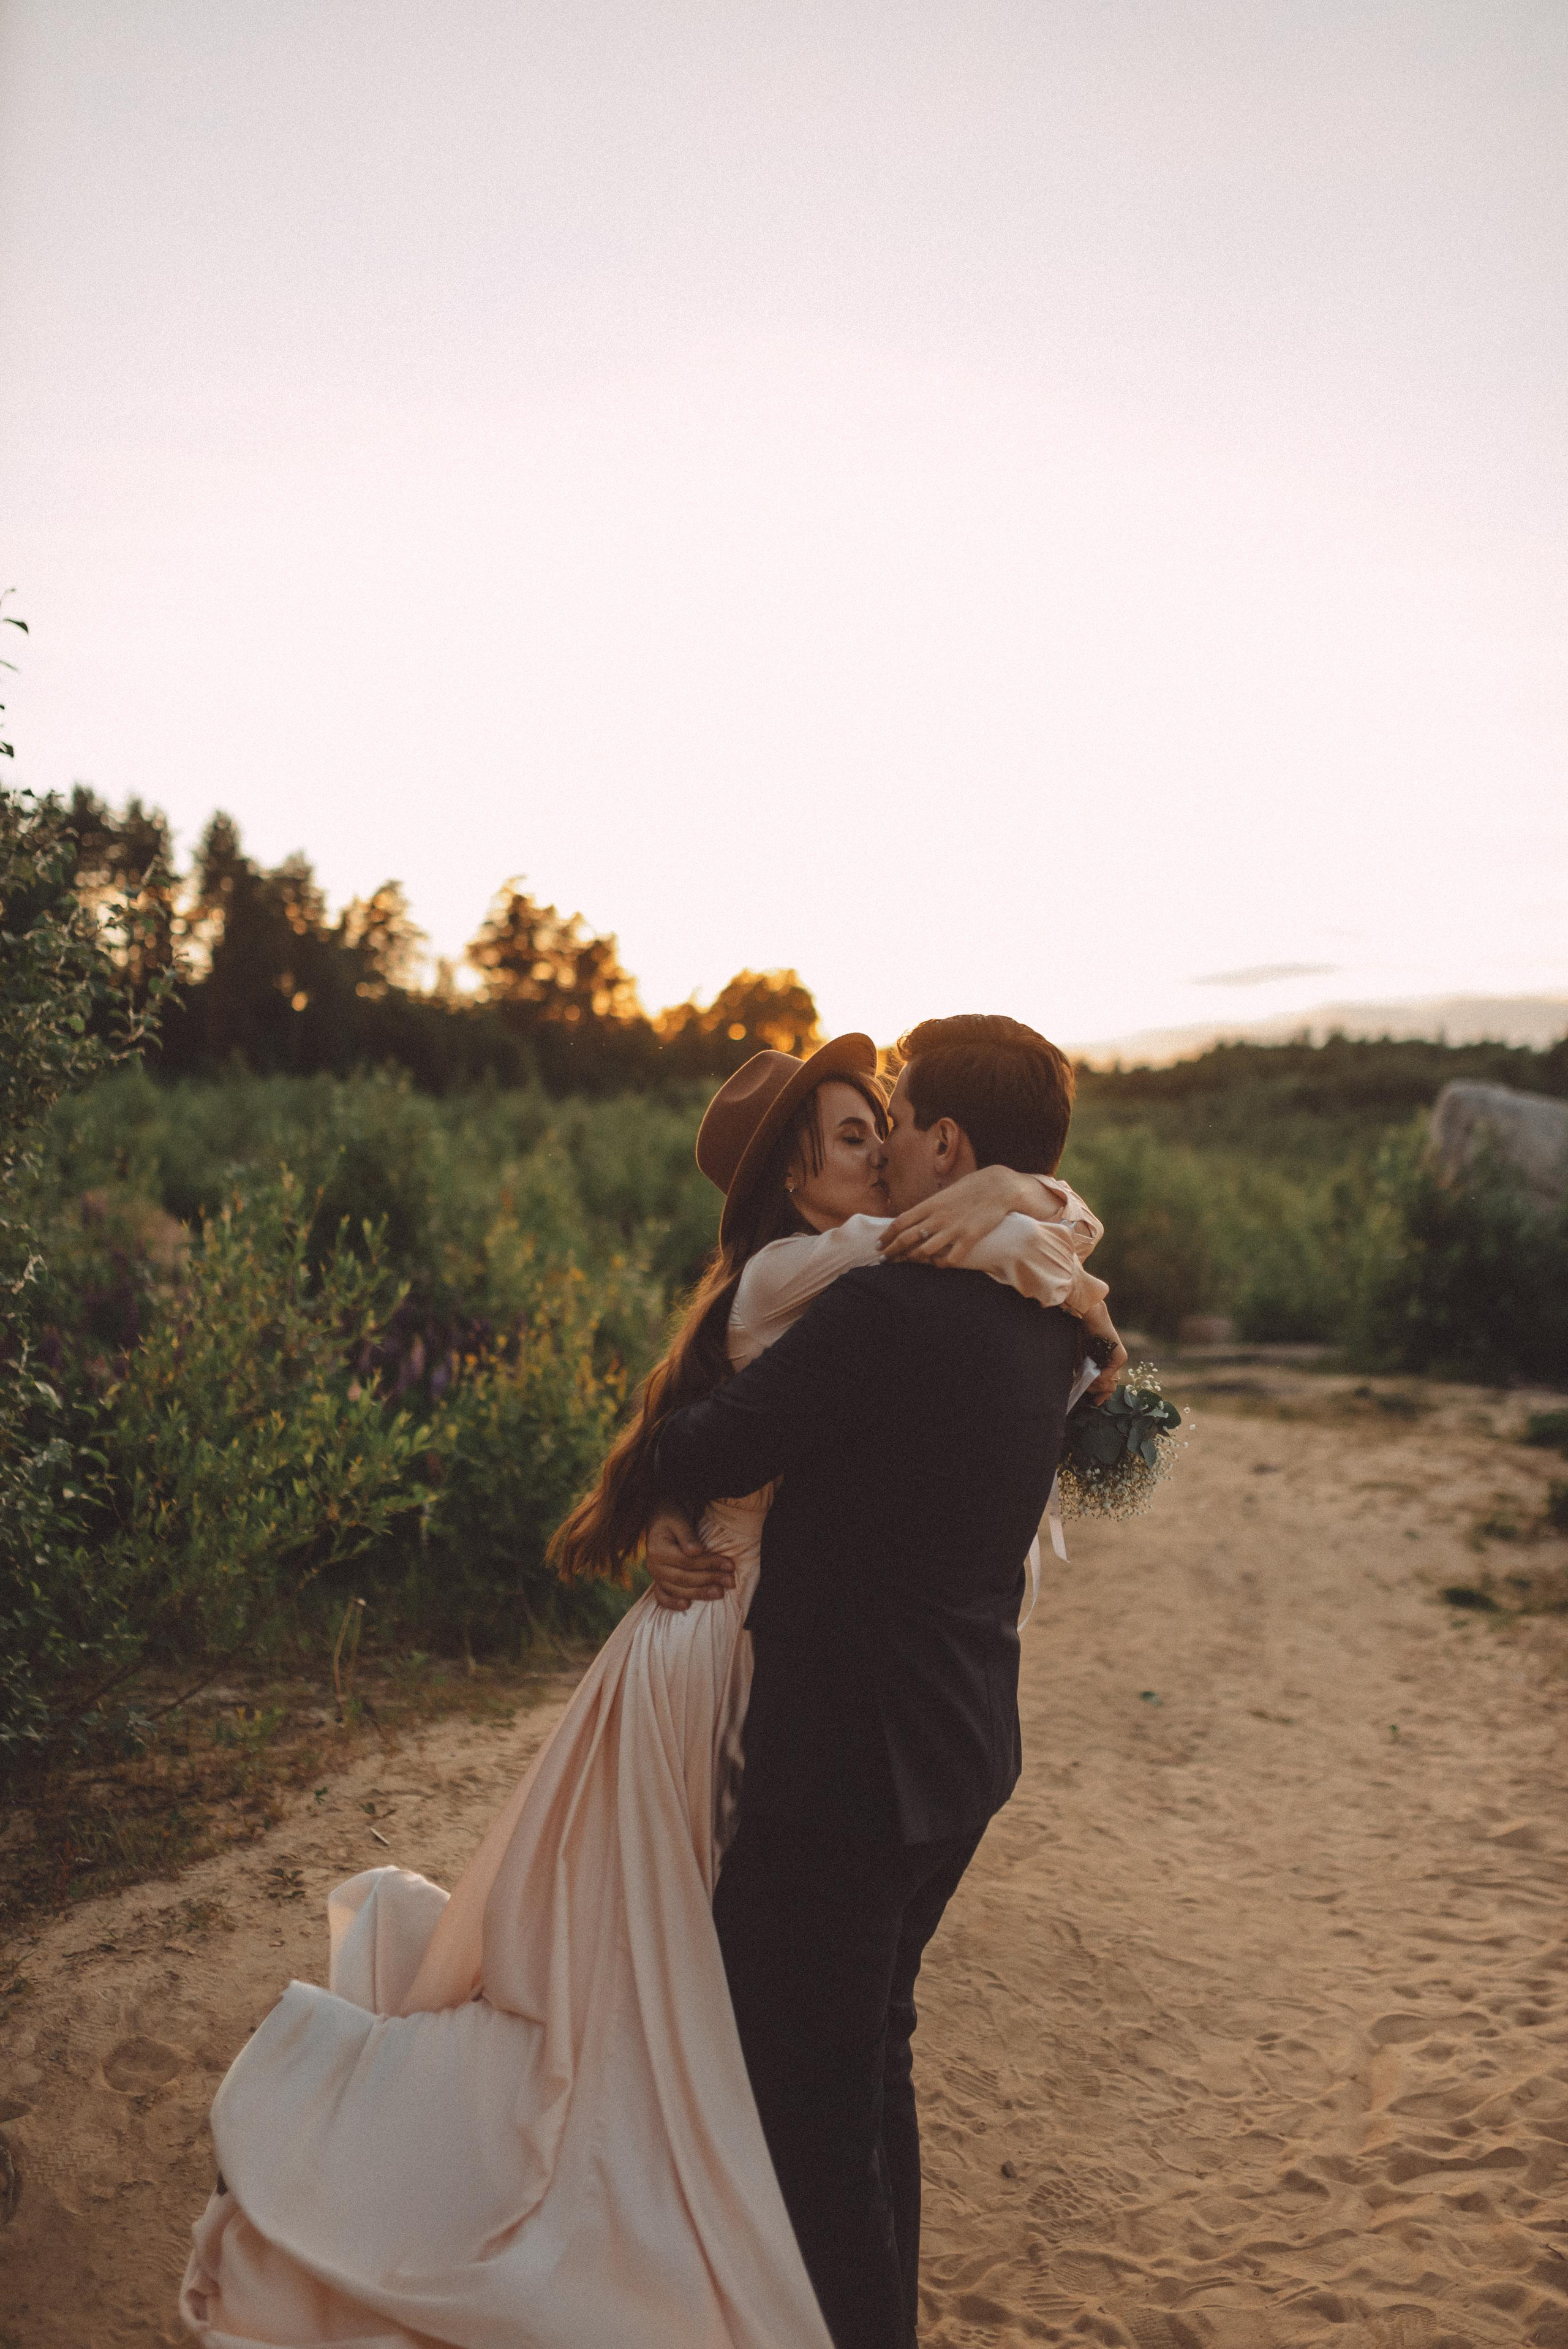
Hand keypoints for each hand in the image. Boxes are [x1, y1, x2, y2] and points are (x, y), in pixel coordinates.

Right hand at [643, 1508, 735, 1610]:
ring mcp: (655, 1575)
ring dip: (700, 1593)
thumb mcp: (679, 1519)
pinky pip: (662, 1596)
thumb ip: (687, 1535)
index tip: (729, 1564)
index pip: (687, 1562)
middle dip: (710, 1579)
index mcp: (658, 1549)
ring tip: (720, 1593)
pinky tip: (687, 1606)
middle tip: (730, 1581)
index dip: (709, 1564)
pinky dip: (672, 1603)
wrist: (660, 1518)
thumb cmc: (672, 1516)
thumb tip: (696, 1551)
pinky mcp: (658, 1581)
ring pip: (678, 1589)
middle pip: (684, 1578)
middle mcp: (654, 1565)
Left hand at [878, 1165, 1041, 1265]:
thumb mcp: (945, 1194)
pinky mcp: (969, 1237)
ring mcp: (953, 1228)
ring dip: (912, 1260)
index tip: (878, 1245)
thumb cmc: (971, 1188)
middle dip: (891, 1252)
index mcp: (930, 1205)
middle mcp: (938, 1217)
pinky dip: (941, 1264)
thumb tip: (914, 1219)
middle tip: (883, 1260)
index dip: (886, 1235)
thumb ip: (930, 1208)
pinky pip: (951, 1258)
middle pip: (906, 1238)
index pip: (900, 1222)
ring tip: (906, 1264)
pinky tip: (938, 1264)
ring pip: (924, 1251)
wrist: (998, 1186)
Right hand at [1081, 1302, 1126, 1400]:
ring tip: (1087, 1379)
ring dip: (1095, 1385)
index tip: (1095, 1402)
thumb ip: (1087, 1375)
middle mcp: (1116, 1363)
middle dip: (1096, 1391)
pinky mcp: (1120, 1357)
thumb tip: (1090, 1392)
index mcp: (1107, 1363)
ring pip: (1109, 1384)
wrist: (1089, 1319)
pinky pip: (1108, 1375)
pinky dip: (1098, 1377)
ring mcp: (1119, 1360)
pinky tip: (1092, 1373)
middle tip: (1087, 1388)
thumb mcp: (1082, 1361)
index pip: (1110, 1385)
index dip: (1103, 1395)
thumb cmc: (1083, 1337)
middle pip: (1110, 1387)